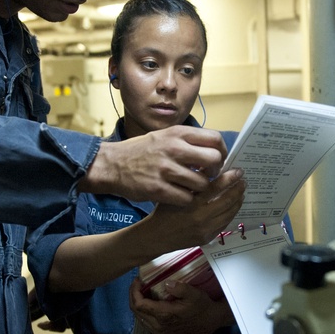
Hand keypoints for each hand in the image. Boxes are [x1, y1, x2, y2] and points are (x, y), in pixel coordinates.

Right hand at [81, 125, 227, 204]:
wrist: (112, 164)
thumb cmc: (141, 151)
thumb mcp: (164, 137)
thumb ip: (187, 141)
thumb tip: (213, 151)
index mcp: (177, 133)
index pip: (214, 139)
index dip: (222, 152)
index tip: (219, 161)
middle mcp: (173, 149)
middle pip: (213, 160)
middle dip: (216, 172)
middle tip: (209, 177)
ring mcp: (166, 169)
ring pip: (202, 183)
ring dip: (202, 190)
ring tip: (193, 188)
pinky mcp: (158, 189)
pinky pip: (187, 198)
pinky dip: (188, 200)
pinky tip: (181, 197)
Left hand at [129, 278, 232, 333]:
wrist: (208, 320)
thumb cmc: (201, 305)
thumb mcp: (193, 293)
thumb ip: (180, 288)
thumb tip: (166, 283)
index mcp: (164, 316)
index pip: (139, 305)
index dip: (134, 291)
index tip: (138, 280)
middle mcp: (158, 326)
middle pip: (135, 311)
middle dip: (133, 295)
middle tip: (138, 283)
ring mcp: (158, 332)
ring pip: (138, 316)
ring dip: (137, 303)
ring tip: (141, 290)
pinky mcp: (160, 333)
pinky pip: (144, 321)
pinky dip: (142, 310)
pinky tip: (147, 301)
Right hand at [139, 167, 245, 252]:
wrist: (156, 236)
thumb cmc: (164, 212)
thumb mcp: (174, 193)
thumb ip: (192, 184)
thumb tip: (210, 171)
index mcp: (192, 203)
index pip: (216, 187)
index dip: (230, 178)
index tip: (238, 171)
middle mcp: (201, 217)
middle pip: (228, 200)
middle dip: (238, 189)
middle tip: (243, 181)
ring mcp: (206, 229)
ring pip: (230, 213)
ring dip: (238, 201)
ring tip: (241, 192)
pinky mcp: (208, 237)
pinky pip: (225, 223)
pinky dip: (232, 213)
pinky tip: (233, 206)